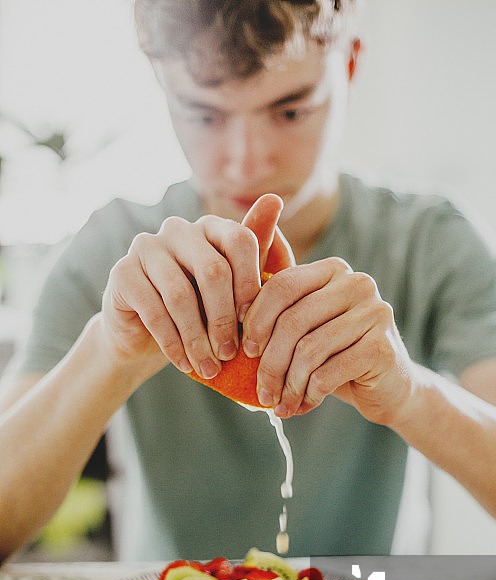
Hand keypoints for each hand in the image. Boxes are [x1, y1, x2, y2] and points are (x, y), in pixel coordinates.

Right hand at [101, 194, 290, 377]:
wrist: (146, 337)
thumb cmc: (202, 312)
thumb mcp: (237, 293)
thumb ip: (260, 258)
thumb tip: (275, 198)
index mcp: (212, 226)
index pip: (242, 241)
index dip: (251, 286)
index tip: (254, 325)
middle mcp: (179, 229)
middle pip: (213, 270)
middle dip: (225, 320)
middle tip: (229, 355)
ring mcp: (147, 247)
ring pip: (181, 296)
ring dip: (198, 339)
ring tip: (208, 367)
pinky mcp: (122, 272)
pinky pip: (153, 311)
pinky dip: (173, 343)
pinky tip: (183, 363)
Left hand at [242, 257, 415, 424]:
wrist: (389, 388)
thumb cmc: (336, 356)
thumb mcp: (305, 328)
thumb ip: (277, 311)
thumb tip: (228, 315)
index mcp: (332, 270)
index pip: (281, 286)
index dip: (256, 320)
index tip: (246, 351)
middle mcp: (357, 283)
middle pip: (292, 321)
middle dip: (269, 362)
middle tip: (261, 390)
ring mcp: (375, 313)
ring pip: (308, 350)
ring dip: (288, 384)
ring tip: (280, 404)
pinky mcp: (382, 347)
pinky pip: (327, 373)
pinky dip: (309, 394)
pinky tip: (303, 405)